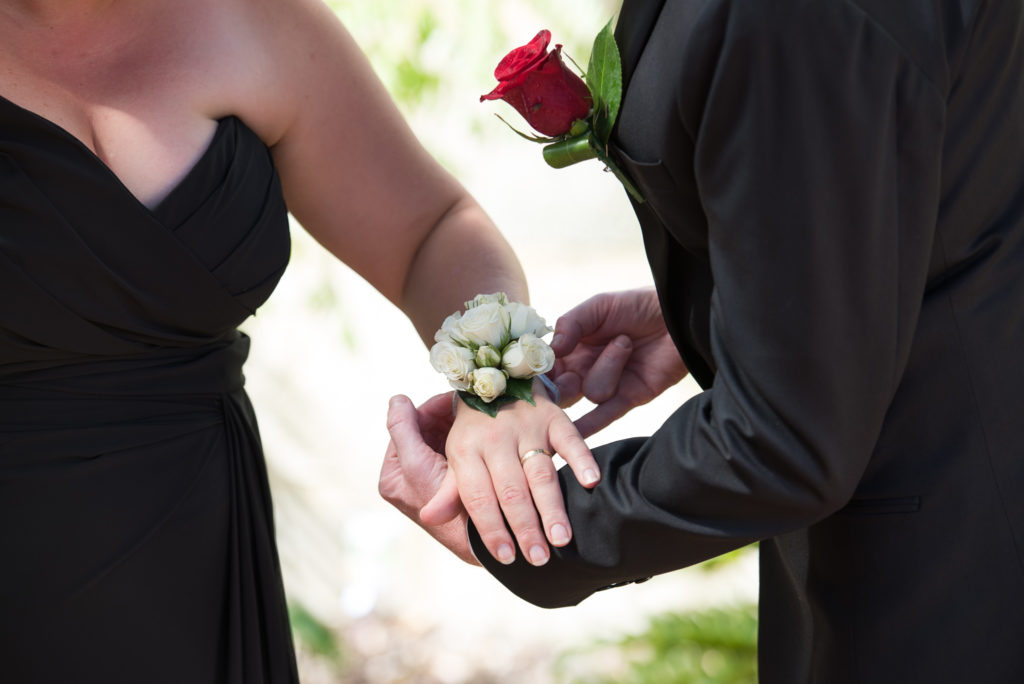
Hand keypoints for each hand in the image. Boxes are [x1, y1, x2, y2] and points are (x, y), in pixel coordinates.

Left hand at [380, 393, 478, 565]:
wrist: (484, 543)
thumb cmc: (445, 508)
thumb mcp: (417, 465)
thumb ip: (402, 430)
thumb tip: (396, 399)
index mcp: (393, 476)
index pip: (407, 428)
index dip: (429, 409)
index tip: (456, 398)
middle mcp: (409, 478)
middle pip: (426, 432)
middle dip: (447, 416)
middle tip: (471, 402)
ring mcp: (432, 480)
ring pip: (443, 439)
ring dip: (459, 425)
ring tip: (480, 412)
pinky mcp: (453, 483)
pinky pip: (457, 451)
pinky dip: (468, 438)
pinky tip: (485, 428)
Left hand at [430, 379, 599, 566]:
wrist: (496, 376)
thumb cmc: (476, 430)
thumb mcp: (457, 455)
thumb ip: (449, 490)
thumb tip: (429, 518)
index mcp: (465, 450)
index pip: (478, 497)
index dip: (491, 529)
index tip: (504, 558)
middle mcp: (495, 438)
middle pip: (511, 491)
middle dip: (525, 528)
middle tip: (538, 560)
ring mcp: (526, 426)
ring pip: (540, 472)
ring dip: (552, 507)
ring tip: (561, 539)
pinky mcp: (552, 416)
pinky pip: (570, 438)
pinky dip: (582, 460)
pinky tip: (590, 483)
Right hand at [550, 288, 688, 436]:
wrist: (679, 316)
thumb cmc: (639, 305)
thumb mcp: (600, 306)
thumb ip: (571, 324)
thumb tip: (551, 349)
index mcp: (576, 346)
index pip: (549, 366)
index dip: (540, 370)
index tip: (531, 371)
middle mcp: (588, 368)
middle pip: (562, 388)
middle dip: (559, 386)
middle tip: (565, 377)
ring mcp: (610, 384)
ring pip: (592, 392)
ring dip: (608, 366)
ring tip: (626, 342)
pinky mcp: (631, 397)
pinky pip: (606, 415)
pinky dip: (590, 427)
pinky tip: (575, 436)